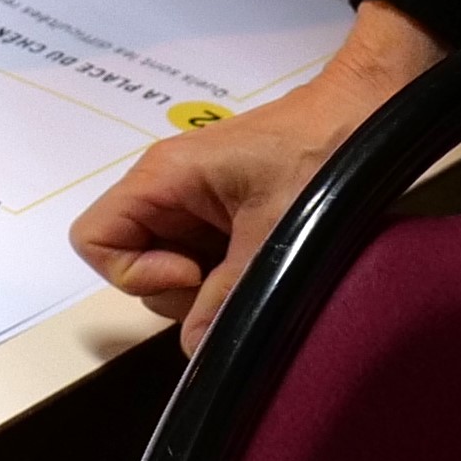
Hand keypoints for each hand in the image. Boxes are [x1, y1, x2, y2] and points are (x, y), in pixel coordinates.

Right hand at [68, 3, 440, 323]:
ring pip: (170, 268)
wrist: (366, 110)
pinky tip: (268, 258)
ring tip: (262, 261)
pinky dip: (230, 273)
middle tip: (238, 274)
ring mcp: (193, 203)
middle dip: (180, 287)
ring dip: (211, 283)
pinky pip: (204, 259)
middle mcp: (166, 190)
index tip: (194, 274)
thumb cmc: (319, 155)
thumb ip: (231, 296)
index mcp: (161, 179)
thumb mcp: (276, 234)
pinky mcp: (222, 214)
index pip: (95, 240)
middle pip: (133, 262)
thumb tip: (196, 351)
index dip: (135, 274)